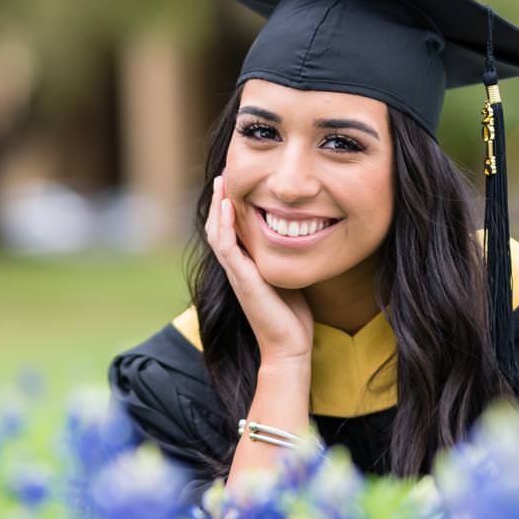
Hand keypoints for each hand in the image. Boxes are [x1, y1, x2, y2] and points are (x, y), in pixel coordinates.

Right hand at [204, 176, 314, 370]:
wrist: (288, 347)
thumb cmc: (291, 315)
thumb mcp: (288, 275)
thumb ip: (285, 256)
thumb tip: (301, 232)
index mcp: (246, 265)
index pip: (232, 229)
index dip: (230, 205)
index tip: (237, 179)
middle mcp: (237, 268)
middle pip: (219, 227)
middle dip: (221, 198)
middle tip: (225, 172)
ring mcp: (236, 274)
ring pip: (218, 233)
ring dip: (219, 205)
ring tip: (222, 180)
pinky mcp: (242, 280)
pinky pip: (227, 247)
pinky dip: (225, 225)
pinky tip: (228, 205)